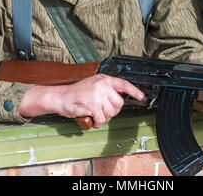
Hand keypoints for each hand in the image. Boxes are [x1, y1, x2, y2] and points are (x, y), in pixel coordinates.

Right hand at [20, 74, 144, 128]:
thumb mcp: (93, 85)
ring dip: (103, 118)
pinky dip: (97, 122)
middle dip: (112, 111)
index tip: (142, 97)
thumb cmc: (76, 94)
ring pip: (111, 113)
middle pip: (119, 104)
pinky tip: (91, 118)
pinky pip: (101, 119)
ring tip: (94, 113)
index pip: (124, 84)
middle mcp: (102, 85)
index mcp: (104, 79)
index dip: (135, 91)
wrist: (60, 97)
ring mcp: (97, 94)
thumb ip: (106, 89)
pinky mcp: (92, 105)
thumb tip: (120, 98)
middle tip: (101, 111)